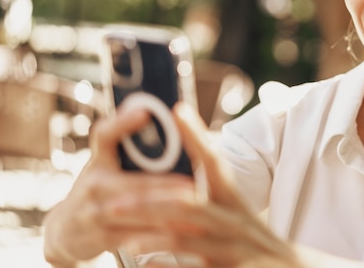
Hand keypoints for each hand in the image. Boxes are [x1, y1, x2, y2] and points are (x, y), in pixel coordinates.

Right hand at [43, 106, 197, 266]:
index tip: (144, 112)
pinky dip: (158, 235)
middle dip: (165, 184)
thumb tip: (164, 117)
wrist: (65, 231)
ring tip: (193, 208)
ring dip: (166, 210)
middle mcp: (92, 184)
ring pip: (135, 211)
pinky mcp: (99, 237)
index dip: (121, 123)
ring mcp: (92, 213)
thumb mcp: (106, 165)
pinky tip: (180, 232)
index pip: (104, 136)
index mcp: (98, 159)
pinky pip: (133, 237)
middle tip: (195, 184)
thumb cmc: (99, 189)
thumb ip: (130, 147)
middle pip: (132, 182)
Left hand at [108, 103, 303, 267]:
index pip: (214, 162)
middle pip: (189, 204)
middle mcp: (234, 220)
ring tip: (125, 238)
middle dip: (149, 202)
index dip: (196, 136)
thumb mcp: (236, 212)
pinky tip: (146, 265)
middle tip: (113, 202)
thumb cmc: (251, 240)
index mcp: (232, 199)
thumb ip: (207, 197)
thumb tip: (176, 178)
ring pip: (188, 240)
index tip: (177, 110)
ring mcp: (234, 249)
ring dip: (154, 236)